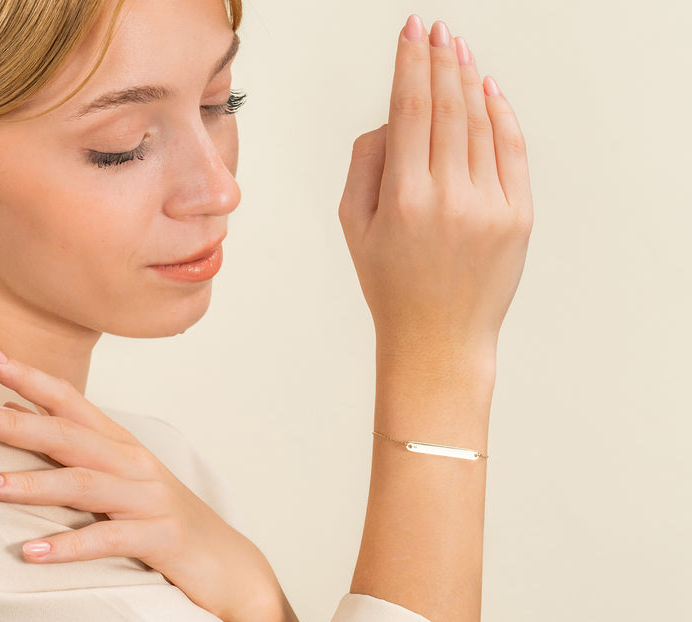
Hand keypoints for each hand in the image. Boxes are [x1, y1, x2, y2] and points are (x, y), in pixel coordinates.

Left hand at [0, 345, 319, 621]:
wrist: (228, 565)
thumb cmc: (164, 522)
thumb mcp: (122, 482)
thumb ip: (76, 452)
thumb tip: (17, 418)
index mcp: (123, 447)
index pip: (73, 403)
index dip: (31, 377)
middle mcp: (136, 465)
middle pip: (72, 437)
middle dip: (19, 423)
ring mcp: (150, 500)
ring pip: (84, 484)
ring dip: (30, 483)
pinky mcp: (161, 539)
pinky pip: (109, 540)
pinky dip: (70, 545)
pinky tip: (32, 552)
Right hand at [339, 16, 532, 364]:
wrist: (438, 339)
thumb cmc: (392, 286)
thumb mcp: (355, 228)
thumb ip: (365, 164)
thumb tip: (394, 119)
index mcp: (403, 200)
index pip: (410, 110)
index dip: (411, 63)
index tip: (412, 31)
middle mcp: (449, 199)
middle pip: (449, 107)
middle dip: (441, 59)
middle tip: (436, 29)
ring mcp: (489, 208)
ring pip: (482, 124)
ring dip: (469, 80)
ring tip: (458, 51)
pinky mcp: (517, 218)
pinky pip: (511, 151)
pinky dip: (502, 115)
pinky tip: (489, 90)